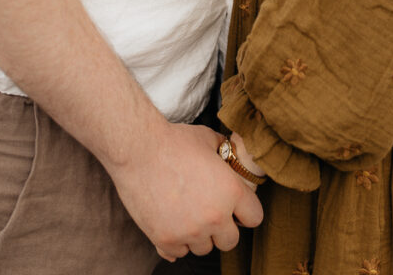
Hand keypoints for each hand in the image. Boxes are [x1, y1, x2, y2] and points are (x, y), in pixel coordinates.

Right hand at [106, 118, 262, 261]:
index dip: (246, 211)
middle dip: (222, 228)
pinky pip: (179, 253)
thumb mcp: (208, 139)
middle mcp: (214, 216)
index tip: (237, 208)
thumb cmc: (173, 141)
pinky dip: (177, 241)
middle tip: (209, 211)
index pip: (255, 217)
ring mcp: (190, 231)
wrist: (138, 149)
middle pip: (230, 241)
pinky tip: (172, 221)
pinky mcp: (166, 240)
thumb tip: (230, 155)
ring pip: (204, 248)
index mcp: (230, 191)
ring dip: (199, 235)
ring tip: (186, 212)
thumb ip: (224, 152)